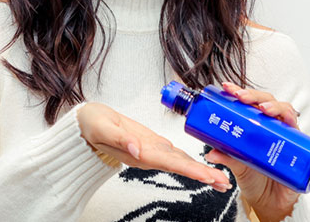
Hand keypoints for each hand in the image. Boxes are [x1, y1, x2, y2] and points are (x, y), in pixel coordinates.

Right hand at [76, 102, 231, 191]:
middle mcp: (149, 155)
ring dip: (201, 171)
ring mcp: (151, 151)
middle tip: (225, 183)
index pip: (170, 163)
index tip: (208, 177)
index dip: (190, 170)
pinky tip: (202, 166)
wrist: (85, 126)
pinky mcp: (152, 144)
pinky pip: (175, 154)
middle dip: (203, 175)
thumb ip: (120, 139)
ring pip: (181, 163)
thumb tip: (136, 148)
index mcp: (140, 153)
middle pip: (181, 167)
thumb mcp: (103, 128)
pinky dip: (191, 161)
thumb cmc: (92, 125)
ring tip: (221, 180)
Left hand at [203, 81, 300, 221]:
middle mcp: (270, 126)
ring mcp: (285, 134)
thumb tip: (210, 153)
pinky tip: (288, 120)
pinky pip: (299, 130)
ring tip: (263, 109)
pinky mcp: (298, 147)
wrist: (270, 201)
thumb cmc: (254, 177)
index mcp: (254, 125)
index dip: (239, 91)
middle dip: (254, 96)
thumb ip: (226, 157)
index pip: (248, 102)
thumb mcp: (237, 165)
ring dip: (274, 106)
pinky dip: (293, 121)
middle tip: (241, 97)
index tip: (227, 87)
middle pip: (265, 101)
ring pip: (284, 110)